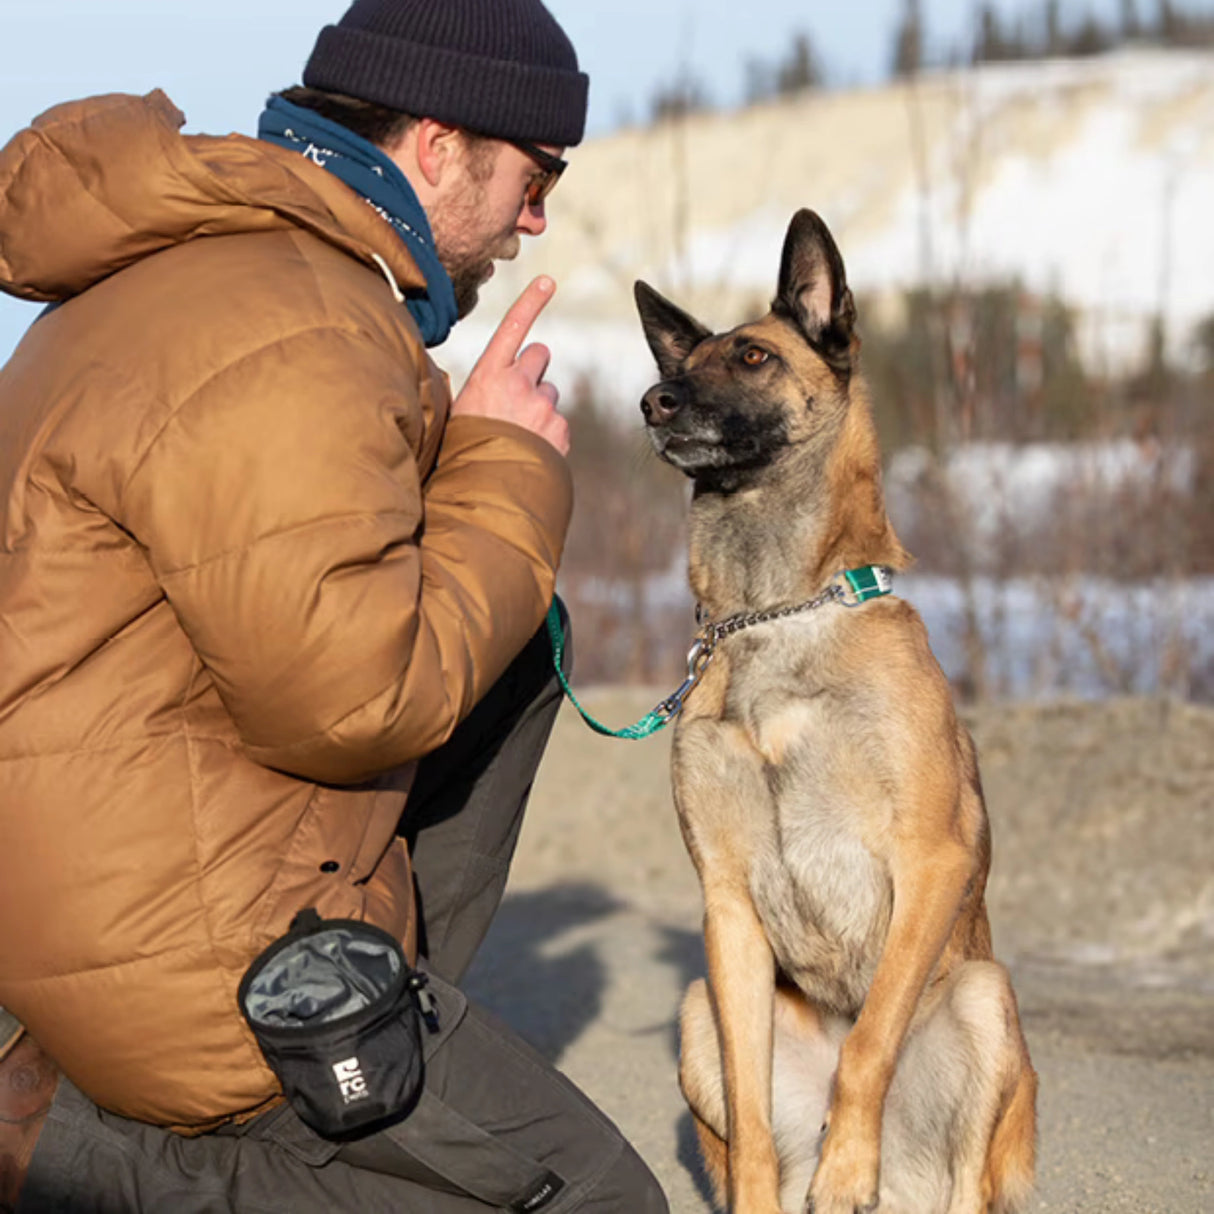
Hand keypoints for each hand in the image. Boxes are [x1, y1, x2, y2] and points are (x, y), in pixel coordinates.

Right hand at [451, 276, 568, 455]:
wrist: (486, 494)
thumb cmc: (463, 454)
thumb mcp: (457, 414)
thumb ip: (476, 390)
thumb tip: (474, 382)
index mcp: (488, 376)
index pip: (512, 328)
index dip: (531, 302)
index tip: (548, 281)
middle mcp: (518, 384)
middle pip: (540, 355)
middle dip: (533, 370)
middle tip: (517, 397)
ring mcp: (543, 407)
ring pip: (549, 394)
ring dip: (539, 407)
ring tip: (518, 435)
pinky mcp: (560, 429)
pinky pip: (559, 423)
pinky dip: (549, 434)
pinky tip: (530, 451)